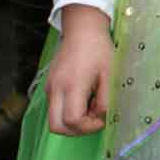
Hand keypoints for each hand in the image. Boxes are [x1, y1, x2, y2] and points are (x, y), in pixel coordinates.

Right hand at [45, 4, 113, 135]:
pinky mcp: (50, 85)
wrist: (82, 29)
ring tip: (91, 104)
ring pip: (54, 119)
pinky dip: (68, 111)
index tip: (101, 118)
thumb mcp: (109, 74)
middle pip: (56, 127)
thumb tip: (102, 117)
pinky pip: (55, 108)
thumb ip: (106, 99)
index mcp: (72, 85)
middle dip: (76, 130)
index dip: (88, 126)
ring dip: (73, 121)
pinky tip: (84, 98)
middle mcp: (56, 89)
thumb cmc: (98, 48)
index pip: (72, 121)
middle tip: (93, 118)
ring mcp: (50, 88)